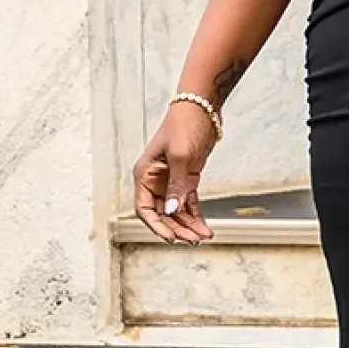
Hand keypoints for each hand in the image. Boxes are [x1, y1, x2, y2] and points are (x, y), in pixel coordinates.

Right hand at [133, 103, 216, 244]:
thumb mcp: (180, 155)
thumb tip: (172, 211)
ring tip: (202, 237)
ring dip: (188, 225)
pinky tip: (204, 227)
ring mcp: (171, 179)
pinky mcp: (187, 177)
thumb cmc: (184, 123)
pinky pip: (188, 202)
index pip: (144, 209)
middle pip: (162, 213)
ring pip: (176, 211)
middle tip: (192, 240)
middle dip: (177, 228)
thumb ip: (176, 185)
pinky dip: (196, 215)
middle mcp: (156, 179)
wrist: (203, 107)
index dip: (156, 226)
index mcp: (145, 173)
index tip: (171, 237)